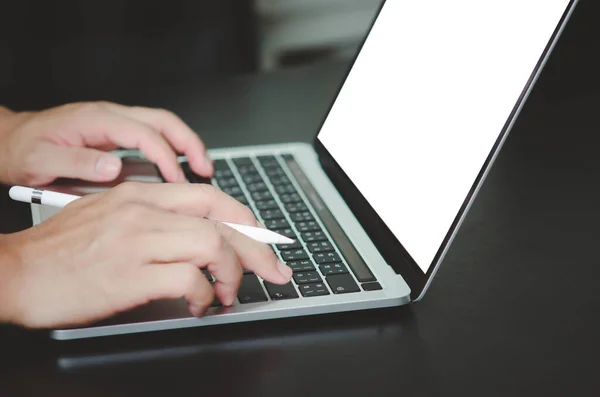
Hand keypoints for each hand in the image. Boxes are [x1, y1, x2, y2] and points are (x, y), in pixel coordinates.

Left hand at [0, 102, 212, 185]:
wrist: (9, 141)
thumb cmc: (22, 150)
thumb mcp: (40, 159)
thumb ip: (77, 162)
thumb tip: (114, 168)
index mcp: (95, 120)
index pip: (143, 133)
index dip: (165, 157)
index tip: (177, 180)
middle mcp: (110, 116)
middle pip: (163, 121)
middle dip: (189, 143)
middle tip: (205, 168)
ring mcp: (114, 123)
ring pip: (162, 126)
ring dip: (185, 145)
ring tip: (201, 168)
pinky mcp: (114, 134)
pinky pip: (152, 136)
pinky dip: (171, 150)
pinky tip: (177, 169)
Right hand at [0, 182, 292, 328]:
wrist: (14, 271)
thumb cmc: (60, 251)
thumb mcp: (108, 216)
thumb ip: (153, 219)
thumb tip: (196, 239)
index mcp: (141, 194)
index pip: (212, 198)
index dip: (246, 220)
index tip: (262, 240)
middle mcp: (144, 210)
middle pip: (223, 220)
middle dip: (258, 248)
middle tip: (275, 271)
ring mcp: (138, 240)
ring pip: (213, 244)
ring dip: (233, 272)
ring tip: (230, 293)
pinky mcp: (130, 275)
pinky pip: (189, 279)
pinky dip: (204, 295)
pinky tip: (199, 305)